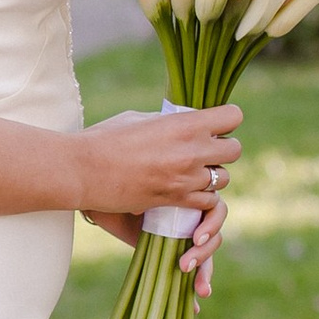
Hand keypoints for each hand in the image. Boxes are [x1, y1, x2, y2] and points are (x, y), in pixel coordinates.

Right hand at [75, 103, 240, 289]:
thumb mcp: (139, 118)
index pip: (233, 117)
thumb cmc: (105, 138)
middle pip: (235, 149)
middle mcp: (192, 151)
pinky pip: (207, 201)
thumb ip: (169, 122)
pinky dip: (200, 197)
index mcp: (184, 123)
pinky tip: (184, 190)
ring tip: (191, 172)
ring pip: (223, 179)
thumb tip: (183, 121)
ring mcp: (186, 179)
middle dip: (223, 149)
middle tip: (205, 150)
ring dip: (211, 175)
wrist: (83, 170)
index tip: (213, 124)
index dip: (226, 120)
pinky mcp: (176, 201)